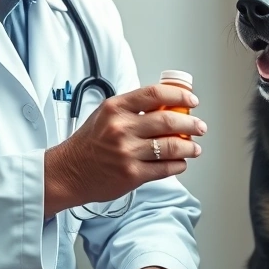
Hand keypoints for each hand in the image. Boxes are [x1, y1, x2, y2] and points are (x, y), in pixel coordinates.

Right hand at [44, 84, 205, 215]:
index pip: (155, 94)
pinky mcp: (131, 174)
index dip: (179, 96)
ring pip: (172, 146)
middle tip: (200, 126)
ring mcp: (127, 152)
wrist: (68, 172)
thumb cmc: (89, 142)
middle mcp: (122, 128)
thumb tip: (167, 103)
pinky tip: (181, 162)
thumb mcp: (106, 114)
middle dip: (192, 124)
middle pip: (169, 120)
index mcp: (116, 108)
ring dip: (190, 147)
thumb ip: (133, 107)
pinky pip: (165, 168)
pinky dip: (179, 165)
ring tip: (195, 147)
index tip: (192, 101)